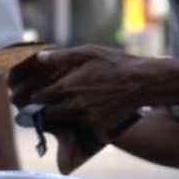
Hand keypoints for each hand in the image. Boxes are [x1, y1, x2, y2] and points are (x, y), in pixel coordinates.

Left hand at [9, 46, 155, 143]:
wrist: (142, 82)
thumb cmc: (115, 63)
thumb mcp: (88, 52)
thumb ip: (61, 56)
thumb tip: (40, 58)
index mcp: (68, 87)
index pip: (41, 98)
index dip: (37, 97)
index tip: (36, 95)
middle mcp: (74, 105)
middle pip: (49, 114)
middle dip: (46, 109)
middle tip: (48, 103)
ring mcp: (87, 118)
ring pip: (67, 120)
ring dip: (64, 114)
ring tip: (71, 104)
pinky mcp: (99, 126)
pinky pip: (84, 125)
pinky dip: (83, 119)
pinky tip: (90, 108)